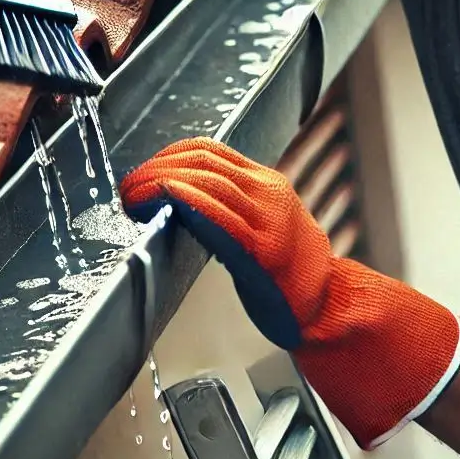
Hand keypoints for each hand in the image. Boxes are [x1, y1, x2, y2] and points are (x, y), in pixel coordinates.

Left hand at [120, 137, 459, 448]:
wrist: (329, 308)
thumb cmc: (292, 275)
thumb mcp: (265, 223)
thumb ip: (232, 206)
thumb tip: (182, 197)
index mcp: (268, 183)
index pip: (211, 150)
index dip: (170, 154)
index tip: (145, 169)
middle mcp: (269, 193)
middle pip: (204, 161)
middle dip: (158, 167)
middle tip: (129, 184)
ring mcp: (268, 220)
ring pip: (208, 182)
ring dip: (162, 183)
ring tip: (134, 197)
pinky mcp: (262, 250)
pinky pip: (219, 216)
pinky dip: (186, 202)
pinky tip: (164, 204)